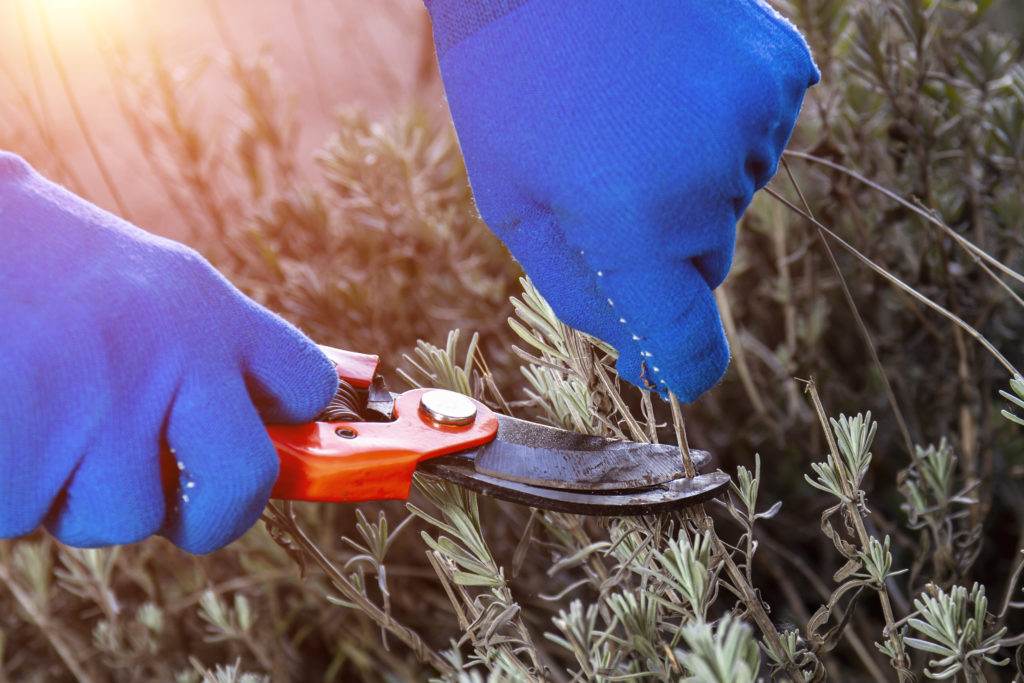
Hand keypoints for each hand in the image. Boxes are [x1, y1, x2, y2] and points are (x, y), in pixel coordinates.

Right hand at [0, 153, 337, 552]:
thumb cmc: (40, 261)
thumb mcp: (146, 280)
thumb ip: (199, 350)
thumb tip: (257, 420)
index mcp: (206, 311)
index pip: (303, 385)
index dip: (291, 425)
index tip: (266, 435)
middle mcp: (171, 358)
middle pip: (243, 482)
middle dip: (216, 515)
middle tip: (179, 507)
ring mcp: (101, 409)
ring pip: (121, 516)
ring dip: (78, 494)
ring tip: (39, 418)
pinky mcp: (24, 455)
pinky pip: (27, 516)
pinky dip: (10, 489)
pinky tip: (2, 422)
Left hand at [426, 0, 818, 399]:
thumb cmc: (511, 70)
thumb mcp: (511, 195)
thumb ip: (576, 286)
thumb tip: (637, 344)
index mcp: (634, 220)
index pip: (687, 342)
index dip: (679, 366)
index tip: (666, 370)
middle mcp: (711, 179)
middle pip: (703, 265)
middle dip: (659, 247)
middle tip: (605, 180)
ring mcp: (758, 119)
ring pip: (730, 201)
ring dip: (688, 182)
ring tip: (631, 112)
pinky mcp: (784, 73)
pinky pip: (755, 141)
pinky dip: (716, 132)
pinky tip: (670, 83)